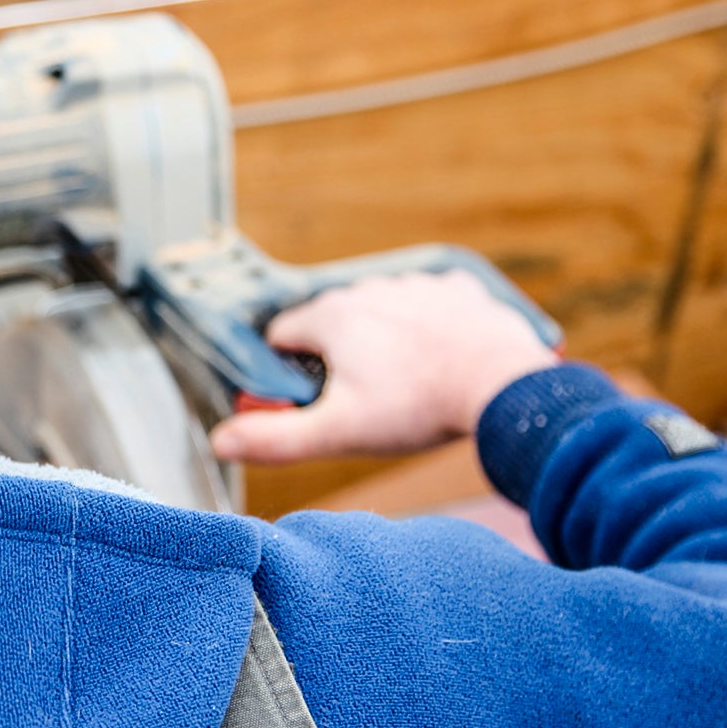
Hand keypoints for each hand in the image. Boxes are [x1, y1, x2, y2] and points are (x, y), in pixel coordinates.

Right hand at [209, 269, 558, 464]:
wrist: (504, 386)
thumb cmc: (420, 407)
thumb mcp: (339, 432)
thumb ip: (275, 438)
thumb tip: (221, 442)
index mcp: (332, 318)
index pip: (282, 336)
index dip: (286, 372)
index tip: (307, 400)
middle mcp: (368, 289)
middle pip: (331, 323)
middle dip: (335, 356)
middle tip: (360, 401)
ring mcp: (415, 285)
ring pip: (379, 311)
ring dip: (381, 339)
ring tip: (405, 384)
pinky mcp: (457, 289)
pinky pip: (429, 304)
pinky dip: (428, 327)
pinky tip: (440, 357)